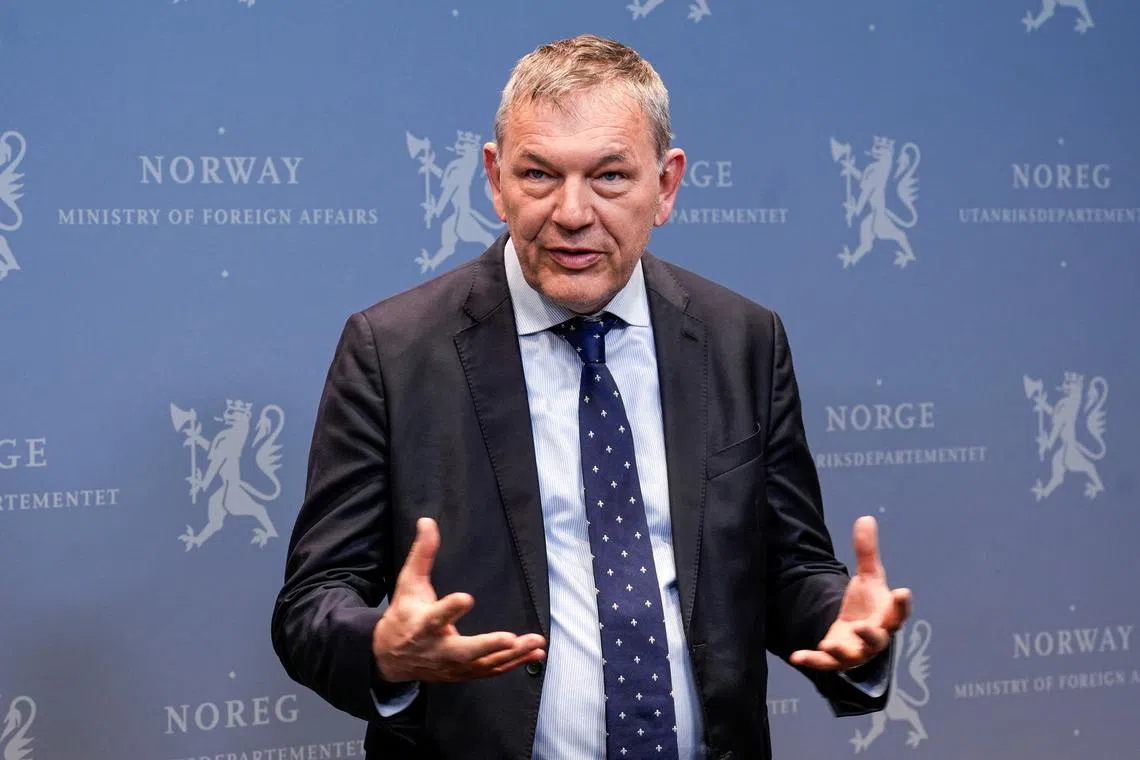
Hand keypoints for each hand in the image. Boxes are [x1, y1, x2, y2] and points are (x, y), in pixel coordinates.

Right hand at [372, 518, 545, 682]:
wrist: (390, 658)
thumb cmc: (404, 615)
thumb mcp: (409, 583)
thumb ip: (422, 554)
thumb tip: (427, 521)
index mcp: (422, 624)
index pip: (436, 616)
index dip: (450, 609)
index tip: (466, 598)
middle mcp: (438, 648)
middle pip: (463, 651)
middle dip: (487, 646)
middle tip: (510, 638)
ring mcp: (452, 665)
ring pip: (483, 664)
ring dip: (512, 655)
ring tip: (537, 643)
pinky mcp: (464, 673)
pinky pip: (492, 670)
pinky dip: (514, 663)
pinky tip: (536, 654)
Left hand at [790, 516, 910, 670]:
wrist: (857, 629)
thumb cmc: (869, 604)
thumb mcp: (868, 577)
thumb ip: (867, 552)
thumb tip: (865, 518)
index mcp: (887, 616)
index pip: (899, 611)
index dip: (901, 603)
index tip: (902, 591)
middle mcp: (875, 636)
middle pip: (877, 638)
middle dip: (871, 634)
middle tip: (863, 627)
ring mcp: (856, 650)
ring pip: (852, 655)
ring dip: (841, 651)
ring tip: (829, 644)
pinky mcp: (837, 659)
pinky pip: (825, 663)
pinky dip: (812, 660)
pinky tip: (796, 655)